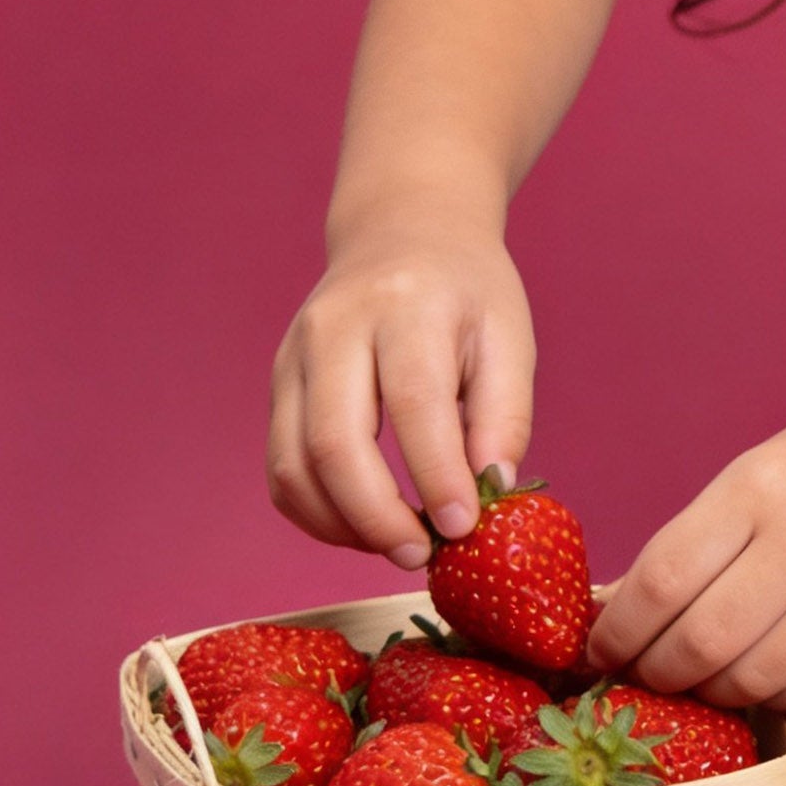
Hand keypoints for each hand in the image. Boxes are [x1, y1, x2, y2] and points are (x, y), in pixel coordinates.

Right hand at [269, 228, 535, 565]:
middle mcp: (336, 328)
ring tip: (397, 544)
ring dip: (341, 524)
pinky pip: (280, 467)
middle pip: (333, 440)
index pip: (413, 402)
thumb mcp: (509, 335)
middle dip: (375, 515)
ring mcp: (294, 356)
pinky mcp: (277, 383)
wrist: (402, 230)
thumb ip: (505, 414)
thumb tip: (492, 490)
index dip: (435, 475)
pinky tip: (361, 525)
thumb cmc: (466, 290)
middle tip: (420, 554)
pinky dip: (316, 512)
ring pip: (292, 464)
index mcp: (407, 306)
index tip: (462, 527)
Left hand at [588, 369, 785, 713]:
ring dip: (710, 692)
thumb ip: (696, 539)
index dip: (615, 633)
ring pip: (748, 682)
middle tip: (644, 674)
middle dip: (655, 673)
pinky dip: (769, 696)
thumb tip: (614, 615)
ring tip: (702, 677)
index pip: (660, 583)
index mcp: (761, 486)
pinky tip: (760, 675)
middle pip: (697, 644)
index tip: (599, 650)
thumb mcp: (764, 469)